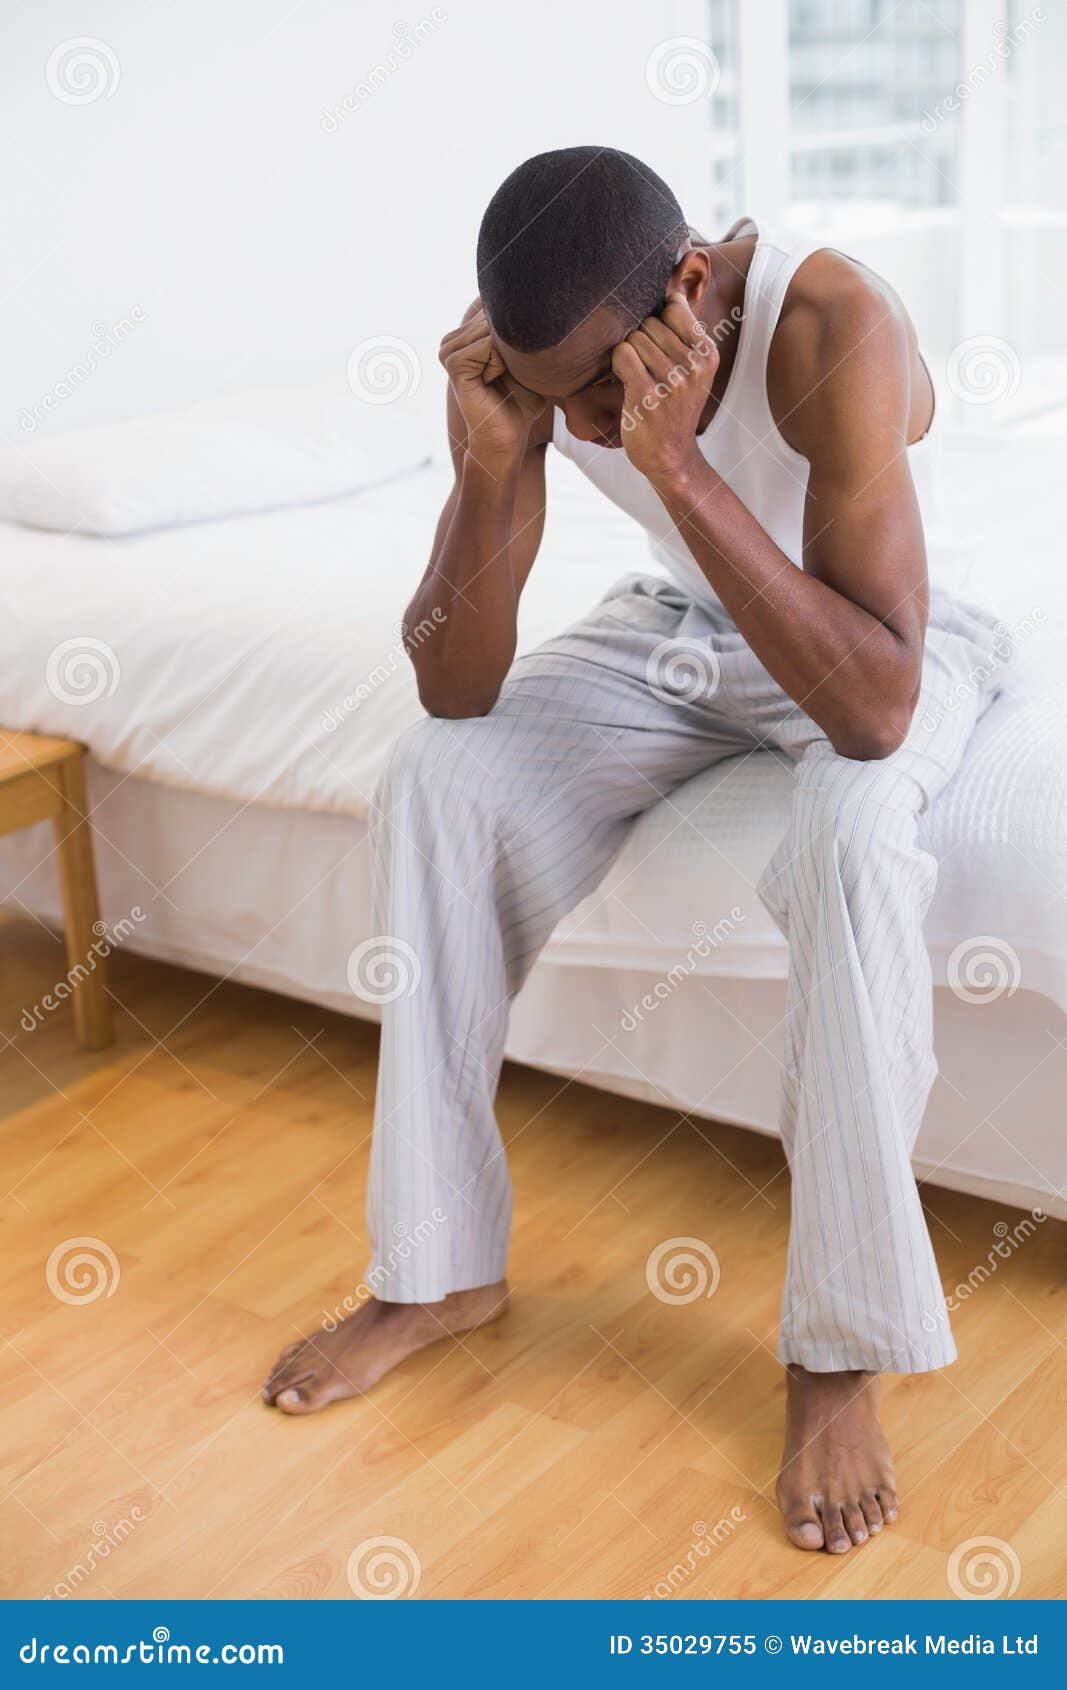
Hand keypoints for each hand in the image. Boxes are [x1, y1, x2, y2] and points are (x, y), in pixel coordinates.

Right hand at [439, 306, 548, 472]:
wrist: (508, 436)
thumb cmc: (521, 400)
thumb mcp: (528, 359)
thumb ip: (525, 330)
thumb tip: (533, 302)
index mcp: (467, 334)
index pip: (496, 306)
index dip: (517, 330)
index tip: (516, 362)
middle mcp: (454, 338)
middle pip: (495, 315)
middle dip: (513, 342)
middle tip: (508, 374)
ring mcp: (449, 350)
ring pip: (492, 329)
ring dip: (506, 355)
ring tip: (499, 378)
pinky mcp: (454, 364)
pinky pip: (487, 346)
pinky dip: (498, 364)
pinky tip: (492, 382)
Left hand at [612, 291, 719, 485]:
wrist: (670, 456)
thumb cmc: (674, 408)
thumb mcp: (694, 370)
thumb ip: (685, 332)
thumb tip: (671, 290)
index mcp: (707, 354)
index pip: (673, 306)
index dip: (657, 320)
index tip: (656, 343)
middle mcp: (693, 365)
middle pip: (649, 322)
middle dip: (641, 340)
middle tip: (646, 367)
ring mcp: (671, 380)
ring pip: (634, 338)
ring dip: (628, 355)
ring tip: (638, 377)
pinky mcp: (647, 395)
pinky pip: (622, 354)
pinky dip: (617, 364)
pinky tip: (625, 381)